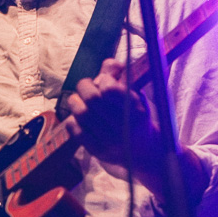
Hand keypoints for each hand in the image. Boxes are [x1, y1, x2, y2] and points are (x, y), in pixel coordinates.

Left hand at [66, 58, 207, 204]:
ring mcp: (110, 141)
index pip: (109, 89)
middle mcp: (123, 127)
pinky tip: (79, 117)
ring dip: (76, 101)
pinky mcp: (98, 152)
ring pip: (81, 113)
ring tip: (80, 100)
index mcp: (136, 111)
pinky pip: (76, 131)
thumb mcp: (137, 95)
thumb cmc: (137, 117)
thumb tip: (109, 64)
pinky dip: (72, 119)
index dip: (103, 79)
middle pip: (92, 99)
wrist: (145, 152)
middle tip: (86, 86)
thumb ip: (122, 77)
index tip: (105, 81)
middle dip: (84, 86)